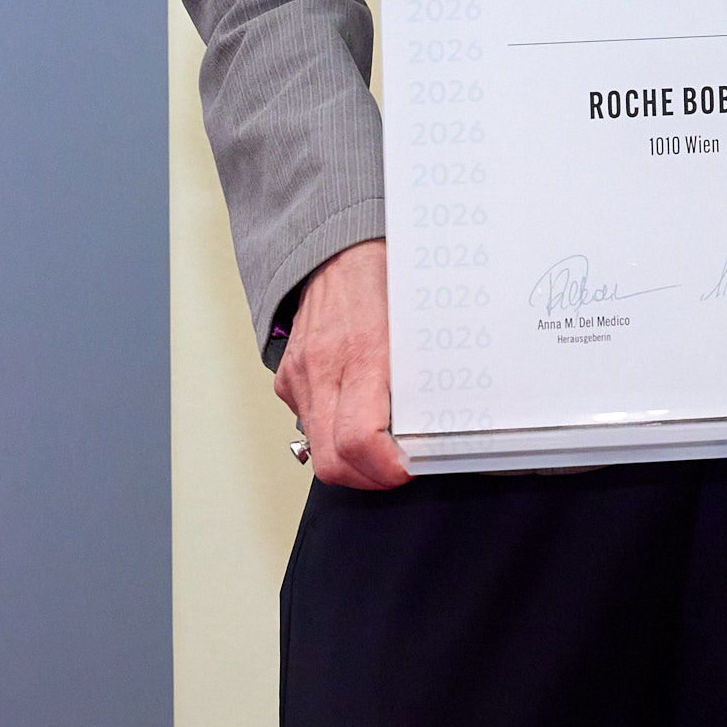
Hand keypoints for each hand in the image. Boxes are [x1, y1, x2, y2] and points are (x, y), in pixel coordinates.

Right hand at [271, 238, 407, 487]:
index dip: (386, 469)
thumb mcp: (416, 323)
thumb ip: (423, 375)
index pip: (359, 440)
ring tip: (381, 448)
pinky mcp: (289, 376)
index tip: (407, 466)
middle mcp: (322, 367)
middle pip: (333, 461)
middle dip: (368, 479)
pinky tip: (355, 417)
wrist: (339, 246)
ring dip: (350, 461)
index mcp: (362, 352)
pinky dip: (332, 434)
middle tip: (396, 470)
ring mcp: (300, 373)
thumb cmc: (384, 277)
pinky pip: (308, 424)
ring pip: (318, 450)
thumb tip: (438, 425)